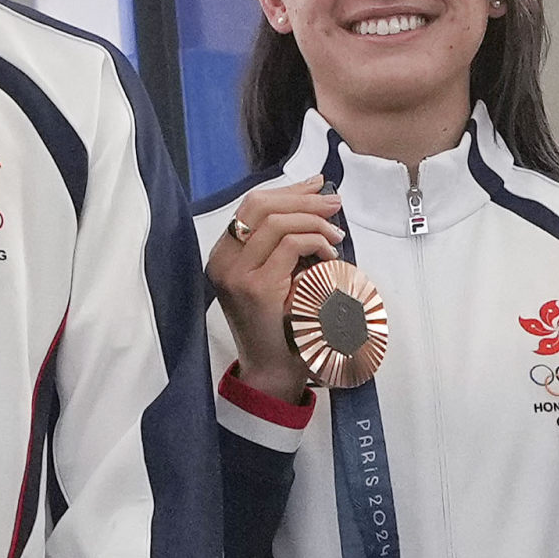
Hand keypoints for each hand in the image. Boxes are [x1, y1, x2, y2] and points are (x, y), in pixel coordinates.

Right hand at [206, 184, 344, 403]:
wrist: (271, 371)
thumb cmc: (280, 326)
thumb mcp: (277, 278)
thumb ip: (284, 246)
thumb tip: (313, 203)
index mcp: (223, 256)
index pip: (251, 206)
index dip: (287, 190)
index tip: (316, 186)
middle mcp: (222, 261)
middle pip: (260, 206)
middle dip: (302, 198)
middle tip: (334, 203)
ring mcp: (236, 274)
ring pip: (276, 222)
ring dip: (313, 221)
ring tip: (336, 234)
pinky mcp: (256, 287)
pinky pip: (291, 245)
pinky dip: (316, 243)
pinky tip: (330, 256)